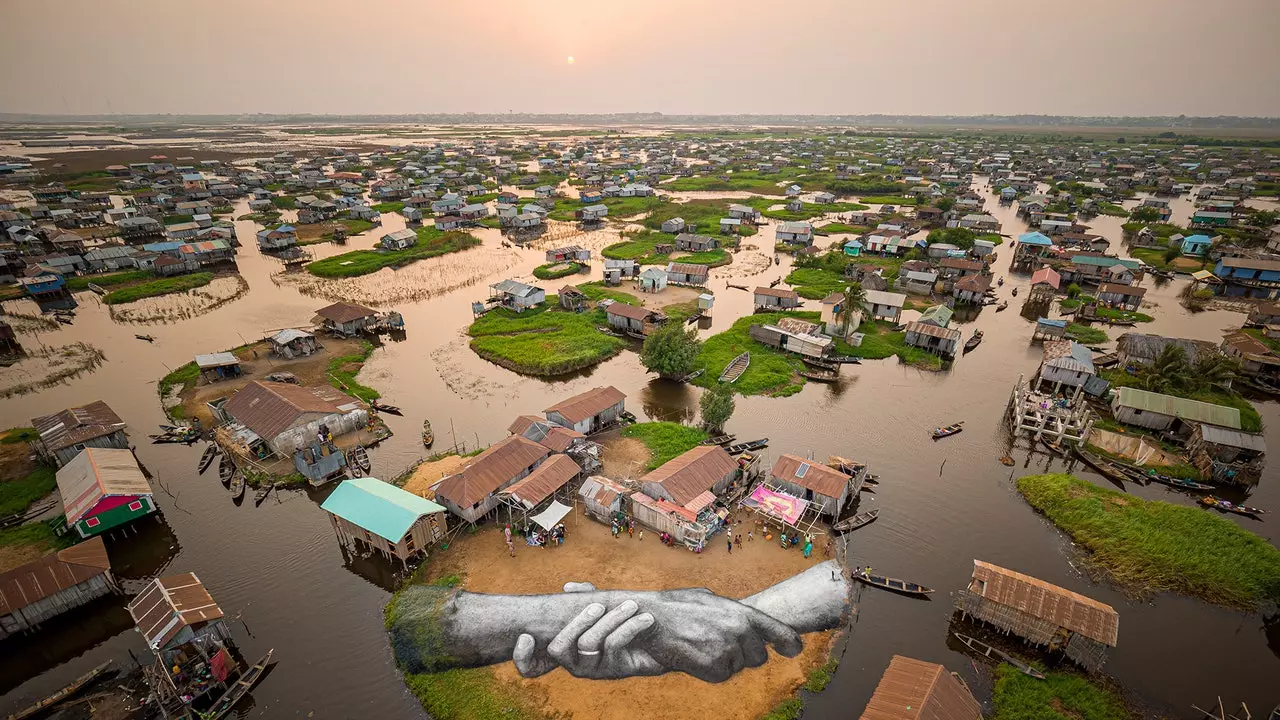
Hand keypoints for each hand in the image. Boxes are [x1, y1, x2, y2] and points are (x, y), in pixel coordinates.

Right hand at [513, 583, 660, 678]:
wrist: (656, 640)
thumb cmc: (624, 620)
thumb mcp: (604, 604)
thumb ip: (585, 596)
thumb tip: (567, 588)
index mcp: (565, 647)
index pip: (531, 667)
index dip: (524, 658)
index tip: (526, 637)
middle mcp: (574, 663)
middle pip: (557, 649)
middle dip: (575, 622)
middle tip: (597, 605)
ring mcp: (592, 669)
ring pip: (588, 644)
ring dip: (610, 619)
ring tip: (631, 605)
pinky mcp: (614, 671)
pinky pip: (614, 646)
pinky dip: (628, 627)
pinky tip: (644, 618)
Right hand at [636, 588, 802, 681]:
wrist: (651, 621)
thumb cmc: (676, 607)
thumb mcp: (708, 598)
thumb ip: (731, 610)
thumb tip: (742, 618)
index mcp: (741, 612)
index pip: (778, 631)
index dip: (789, 642)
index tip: (794, 649)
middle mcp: (740, 632)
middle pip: (758, 657)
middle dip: (745, 653)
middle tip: (720, 643)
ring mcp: (729, 652)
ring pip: (738, 666)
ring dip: (724, 660)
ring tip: (701, 644)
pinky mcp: (716, 670)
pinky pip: (722, 675)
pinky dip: (711, 669)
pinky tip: (696, 655)